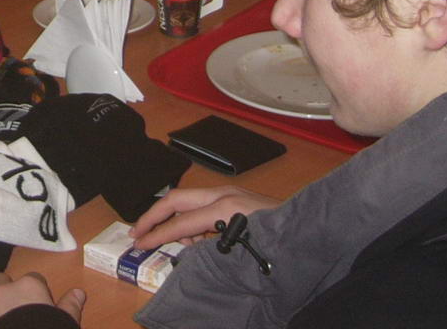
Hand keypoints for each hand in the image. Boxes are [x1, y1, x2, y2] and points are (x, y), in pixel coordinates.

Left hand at [0, 272, 84, 328]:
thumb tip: (79, 293)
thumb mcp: (64, 323)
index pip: (33, 279)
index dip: (36, 292)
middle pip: (0, 280)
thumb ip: (70, 307)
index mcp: (28, 288)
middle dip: (4, 290)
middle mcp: (1, 291)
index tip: (38, 304)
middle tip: (11, 307)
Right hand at [129, 185, 280, 248]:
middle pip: (177, 199)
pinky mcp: (235, 198)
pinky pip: (203, 207)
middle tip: (137, 232)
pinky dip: (193, 223)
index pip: (180, 221)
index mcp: (224, 206)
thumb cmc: (281, 240)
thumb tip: (186, 252)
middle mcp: (224, 194)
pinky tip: (200, 240)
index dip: (157, 234)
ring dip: (177, 222)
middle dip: (154, 216)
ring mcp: (230, 194)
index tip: (139, 244)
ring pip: (189, 202)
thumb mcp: (242, 251)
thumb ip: (209, 250)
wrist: (309, 230)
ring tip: (181, 246)